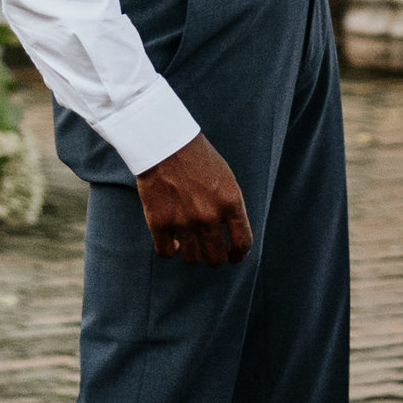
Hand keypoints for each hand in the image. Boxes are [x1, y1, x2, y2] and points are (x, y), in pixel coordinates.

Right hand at [136, 132, 252, 264]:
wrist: (164, 142)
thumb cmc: (197, 158)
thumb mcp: (225, 178)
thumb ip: (230, 206)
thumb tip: (231, 236)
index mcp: (230, 201)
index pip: (243, 243)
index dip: (239, 255)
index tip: (234, 256)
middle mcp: (209, 215)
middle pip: (217, 258)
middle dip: (216, 259)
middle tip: (211, 253)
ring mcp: (183, 221)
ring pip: (192, 259)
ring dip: (194, 256)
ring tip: (191, 246)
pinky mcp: (159, 222)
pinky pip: (166, 253)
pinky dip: (171, 251)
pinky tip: (173, 243)